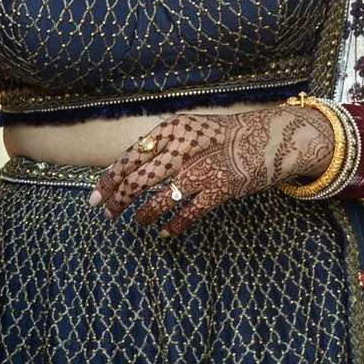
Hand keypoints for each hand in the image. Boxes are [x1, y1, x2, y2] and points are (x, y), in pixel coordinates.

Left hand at [94, 101, 334, 237]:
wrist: (266, 138)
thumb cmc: (219, 137)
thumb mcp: (186, 130)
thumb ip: (160, 148)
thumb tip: (125, 172)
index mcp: (171, 130)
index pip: (129, 157)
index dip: (109, 179)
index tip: (97, 195)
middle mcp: (183, 148)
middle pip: (138, 180)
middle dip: (118, 200)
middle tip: (107, 214)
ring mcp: (202, 170)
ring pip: (160, 199)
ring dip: (143, 214)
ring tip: (137, 222)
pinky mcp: (220, 189)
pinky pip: (188, 213)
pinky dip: (172, 225)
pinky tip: (163, 232)